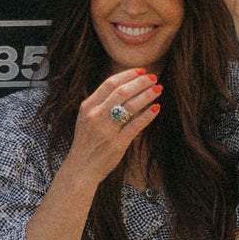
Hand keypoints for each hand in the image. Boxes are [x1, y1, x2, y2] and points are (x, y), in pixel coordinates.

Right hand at [63, 67, 160, 188]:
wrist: (80, 168)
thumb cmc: (86, 143)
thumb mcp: (86, 119)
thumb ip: (100, 104)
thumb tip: (123, 87)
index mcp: (88, 106)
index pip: (110, 83)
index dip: (128, 75)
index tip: (141, 71)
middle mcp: (96, 115)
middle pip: (122, 91)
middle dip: (141, 82)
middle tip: (154, 77)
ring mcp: (106, 130)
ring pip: (131, 106)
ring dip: (147, 95)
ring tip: (158, 89)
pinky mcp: (117, 144)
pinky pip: (136, 125)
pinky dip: (148, 115)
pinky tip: (156, 108)